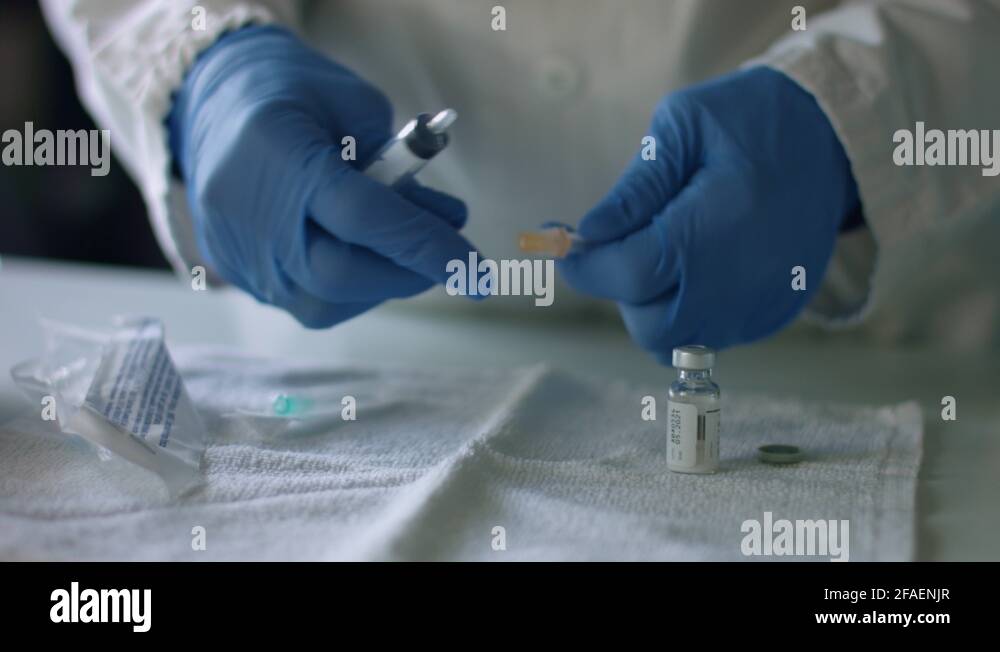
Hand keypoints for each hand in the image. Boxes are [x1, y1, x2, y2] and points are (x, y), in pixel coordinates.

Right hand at [168, 26, 475, 326]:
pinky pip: (303, 302)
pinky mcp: (233, 272)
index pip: (362, 216)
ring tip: (400, 247)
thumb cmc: (295, 93)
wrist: (210, 102)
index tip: (477, 269)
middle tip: (444, 255)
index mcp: (277, 152)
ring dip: (380, 284)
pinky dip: (349, 288)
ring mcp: (235, 249)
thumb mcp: (354, 104)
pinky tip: (362, 255)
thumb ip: (398, 165)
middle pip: (337, 275)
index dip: (425, 245)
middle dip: (406, 273)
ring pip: (321, 304)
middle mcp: (247, 212)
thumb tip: (444, 222)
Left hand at [558, 67, 859, 361]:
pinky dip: (689, 311)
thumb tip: (589, 232)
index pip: (630, 274)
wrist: (834, 137)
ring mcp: (761, 303)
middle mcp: (740, 278)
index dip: (587, 267)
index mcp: (715, 224)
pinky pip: (711, 335)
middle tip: (626, 249)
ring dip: (654, 307)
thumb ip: (635, 188)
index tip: (567, 247)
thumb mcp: (684, 126)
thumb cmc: (749, 120)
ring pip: (677, 341)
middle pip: (649, 326)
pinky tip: (698, 265)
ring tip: (665, 255)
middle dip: (622, 292)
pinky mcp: (774, 313)